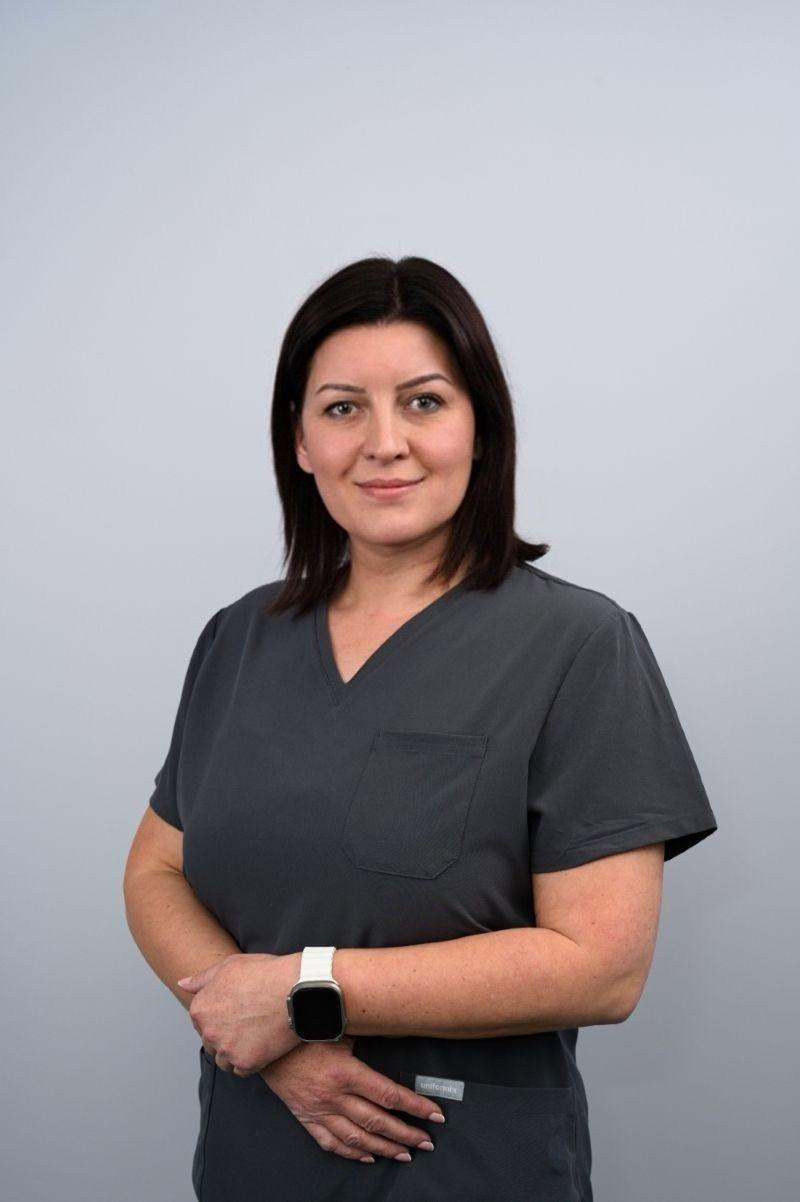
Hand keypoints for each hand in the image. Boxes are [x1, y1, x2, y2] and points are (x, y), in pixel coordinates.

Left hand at [177, 952, 301, 1074]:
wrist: (295, 989)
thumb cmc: (264, 973)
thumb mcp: (230, 966)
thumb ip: (202, 978)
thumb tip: (182, 984)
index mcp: (201, 1008)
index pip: (201, 1022)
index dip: (219, 1016)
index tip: (236, 1011)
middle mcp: (209, 1032)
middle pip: (211, 1042)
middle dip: (225, 1035)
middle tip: (248, 1022)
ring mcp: (226, 1050)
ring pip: (224, 1060)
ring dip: (235, 1052)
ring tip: (256, 1035)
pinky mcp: (246, 1063)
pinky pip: (241, 1070)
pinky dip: (250, 1062)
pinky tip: (263, 1045)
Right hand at [260, 1037, 444, 1162]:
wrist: (264, 1042)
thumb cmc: (304, 1028)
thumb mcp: (338, 1026)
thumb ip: (366, 1032)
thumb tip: (398, 1026)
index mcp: (345, 1072)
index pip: (389, 1095)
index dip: (415, 1106)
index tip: (435, 1114)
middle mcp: (333, 1096)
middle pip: (377, 1121)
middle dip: (406, 1134)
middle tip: (427, 1143)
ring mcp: (319, 1110)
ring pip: (357, 1137)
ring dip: (384, 1148)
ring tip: (405, 1154)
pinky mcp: (306, 1117)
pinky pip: (330, 1142)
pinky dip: (351, 1153)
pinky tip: (368, 1156)